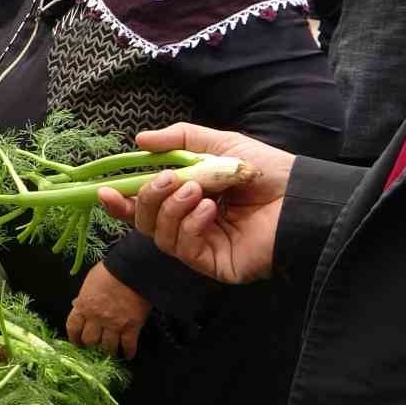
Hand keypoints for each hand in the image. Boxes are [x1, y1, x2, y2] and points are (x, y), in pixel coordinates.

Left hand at [67, 263, 150, 357]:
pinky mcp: (132, 326)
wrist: (132, 269)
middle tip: (95, 347)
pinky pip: (128, 345)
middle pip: (90, 340)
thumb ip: (84, 297)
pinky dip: (128, 352)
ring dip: (108, 351)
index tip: (77, 343)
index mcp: (84, 305)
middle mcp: (96, 318)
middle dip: (91, 345)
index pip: (73, 327)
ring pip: (108, 346)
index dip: (74, 338)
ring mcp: (114, 324)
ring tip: (111, 352)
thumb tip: (79, 304)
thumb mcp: (89, 282)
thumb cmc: (110, 271)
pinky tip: (128, 355)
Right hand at [96, 123, 292, 284]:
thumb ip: (179, 140)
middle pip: (145, 222)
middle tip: (168, 180)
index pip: (146, 206)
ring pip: (159, 235)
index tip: (105, 191)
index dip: (122, 202)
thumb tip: (139, 140)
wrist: (300, 196)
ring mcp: (201, 247)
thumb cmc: (267, 171)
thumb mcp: (219, 144)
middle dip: (148, 199)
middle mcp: (190, 226)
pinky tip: (210, 211)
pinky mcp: (214, 264)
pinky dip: (191, 225)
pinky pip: (184, 248)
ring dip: (171, 209)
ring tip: (198, 190)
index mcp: (189, 200)